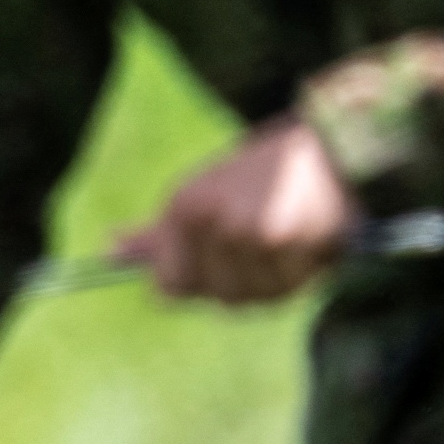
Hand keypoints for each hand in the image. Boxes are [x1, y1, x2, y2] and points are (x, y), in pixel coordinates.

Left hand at [118, 117, 357, 308]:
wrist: (332, 147)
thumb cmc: (262, 175)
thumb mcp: (205, 194)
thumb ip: (160, 234)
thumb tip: (111, 253)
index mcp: (184, 206)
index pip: (171, 285)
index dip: (199, 284)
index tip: (223, 264)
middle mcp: (209, 220)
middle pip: (218, 295)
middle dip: (243, 282)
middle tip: (263, 248)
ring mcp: (247, 232)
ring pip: (255, 296)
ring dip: (275, 280)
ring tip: (287, 242)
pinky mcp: (287, 240)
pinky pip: (290, 288)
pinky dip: (302, 275)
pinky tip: (308, 245)